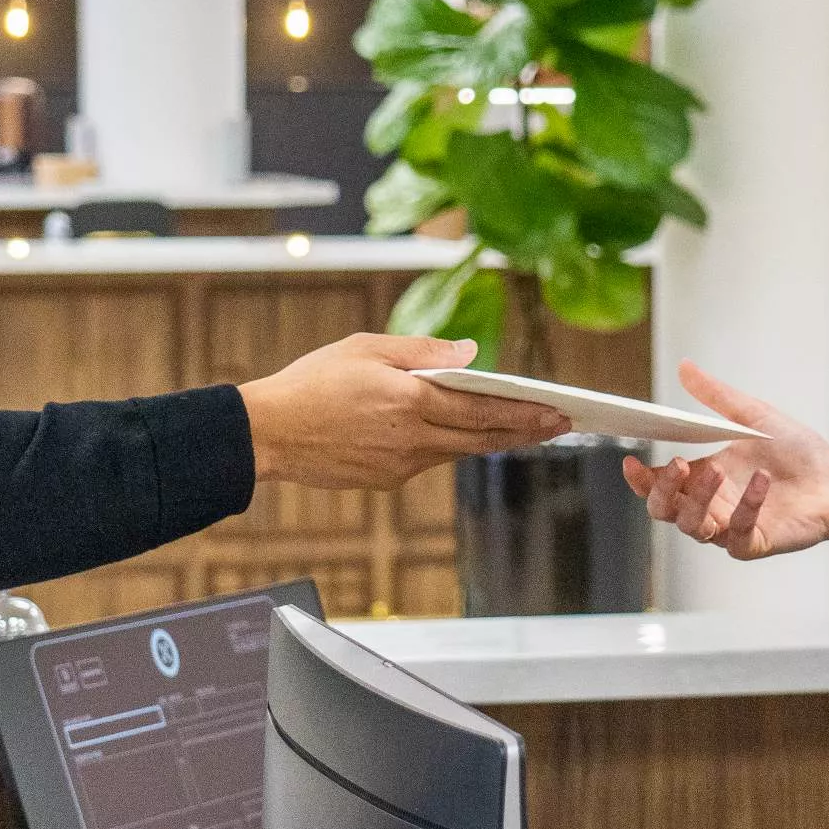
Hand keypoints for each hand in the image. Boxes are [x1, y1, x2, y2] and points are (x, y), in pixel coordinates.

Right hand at [239, 335, 568, 488]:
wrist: (267, 434)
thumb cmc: (311, 384)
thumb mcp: (365, 348)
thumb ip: (422, 352)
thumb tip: (470, 353)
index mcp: (409, 401)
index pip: (482, 408)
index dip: (525, 413)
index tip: (558, 412)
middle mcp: (411, 439)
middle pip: (482, 437)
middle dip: (525, 430)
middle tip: (560, 424)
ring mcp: (400, 465)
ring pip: (458, 450)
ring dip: (493, 440)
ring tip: (524, 429)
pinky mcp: (386, 480)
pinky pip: (428, 460)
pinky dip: (451, 446)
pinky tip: (463, 436)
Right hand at [620, 362, 828, 558]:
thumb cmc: (797, 451)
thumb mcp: (752, 415)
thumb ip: (716, 395)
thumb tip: (685, 366)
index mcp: (704, 476)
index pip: (659, 485)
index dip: (640, 479)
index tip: (631, 462)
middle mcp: (712, 505)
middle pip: (666, 510)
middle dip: (663, 491)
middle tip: (677, 465)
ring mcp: (730, 527)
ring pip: (694, 526)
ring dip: (698, 499)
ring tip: (715, 470)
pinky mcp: (754, 542)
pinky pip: (738, 533)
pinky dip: (747, 507)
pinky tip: (761, 481)